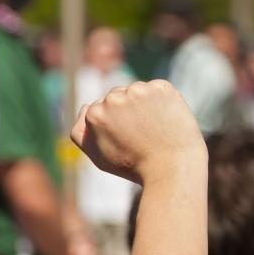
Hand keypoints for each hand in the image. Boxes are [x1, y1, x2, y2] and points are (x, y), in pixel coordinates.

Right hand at [71, 80, 204, 183]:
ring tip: (155, 128)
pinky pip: (157, 89)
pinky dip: (162, 101)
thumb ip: (80, 133)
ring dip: (144, 103)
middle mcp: (113, 98)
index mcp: (95, 114)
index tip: (127, 139)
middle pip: (118, 96)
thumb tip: (85, 106)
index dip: (115, 125)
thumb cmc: (134, 166)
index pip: (101, 108)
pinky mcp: (161, 87)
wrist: (173, 167)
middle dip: (127, 111)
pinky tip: (166, 119)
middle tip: (142, 134)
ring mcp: (138, 90)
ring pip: (137, 91)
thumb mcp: (99, 157)